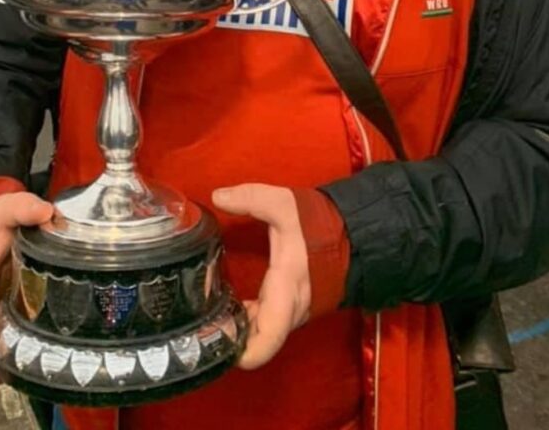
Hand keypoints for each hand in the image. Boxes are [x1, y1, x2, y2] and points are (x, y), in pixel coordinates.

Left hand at [212, 183, 310, 369]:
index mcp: (286, 292)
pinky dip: (247, 320)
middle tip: (197, 323)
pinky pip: (266, 324)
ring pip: (260, 334)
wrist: (351, 235)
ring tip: (205, 311)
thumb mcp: (284, 205)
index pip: (267, 340)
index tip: (214, 342)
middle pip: (257, 344)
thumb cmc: (318, 225)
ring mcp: (291, 313)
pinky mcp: (290, 307)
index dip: (242, 352)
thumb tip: (217, 196)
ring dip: (237, 329)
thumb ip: (251, 199)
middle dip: (229, 339)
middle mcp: (289, 312)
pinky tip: (227, 303)